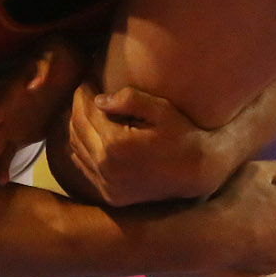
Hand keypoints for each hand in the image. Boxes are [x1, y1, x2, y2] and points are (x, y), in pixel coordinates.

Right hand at [0, 38, 79, 186]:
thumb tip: (32, 85)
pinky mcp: (24, 132)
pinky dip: (5, 165)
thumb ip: (40, 72)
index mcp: (10, 95)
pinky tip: (1, 182)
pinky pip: (10, 151)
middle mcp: (6, 112)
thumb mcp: (49, 60)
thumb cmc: (55, 58)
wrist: (65, 61)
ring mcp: (12, 124)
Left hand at [66, 85, 228, 206]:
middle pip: (77, 130)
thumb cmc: (183, 135)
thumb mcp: (160, 110)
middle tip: (85, 93)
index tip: (87, 81)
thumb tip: (99, 99)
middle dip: (77, 108)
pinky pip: (85, 168)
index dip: (83, 93)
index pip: (85, 113)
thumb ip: (129, 99)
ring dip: (77, 127)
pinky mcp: (110, 195)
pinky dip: (83, 149)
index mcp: (115, 144)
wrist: (199, 172)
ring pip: (76, 149)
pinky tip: (92, 136)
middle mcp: (106, 167)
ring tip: (88, 111)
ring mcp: (107, 185)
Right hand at [194, 160, 275, 274]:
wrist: (216, 237)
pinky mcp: (273, 266)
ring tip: (248, 216)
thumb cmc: (237, 199)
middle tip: (256, 196)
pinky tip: (244, 234)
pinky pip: (272, 249)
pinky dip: (263, 242)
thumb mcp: (256, 170)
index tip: (269, 176)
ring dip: (273, 223)